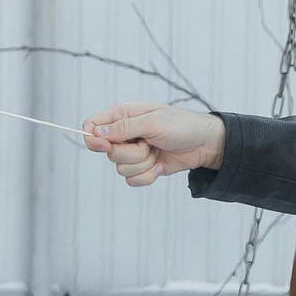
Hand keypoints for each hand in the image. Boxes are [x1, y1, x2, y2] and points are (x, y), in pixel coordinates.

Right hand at [83, 102, 224, 185]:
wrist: (203, 144)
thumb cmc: (181, 126)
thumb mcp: (153, 123)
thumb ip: (124, 128)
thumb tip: (97, 132)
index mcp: (123, 115)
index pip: (92, 126)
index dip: (93, 138)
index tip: (105, 146)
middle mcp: (124, 134)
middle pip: (108, 153)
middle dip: (131, 153)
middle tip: (149, 143)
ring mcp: (132, 152)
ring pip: (121, 169)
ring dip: (143, 163)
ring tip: (157, 151)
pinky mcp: (141, 168)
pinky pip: (132, 180)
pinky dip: (148, 176)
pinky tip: (160, 165)